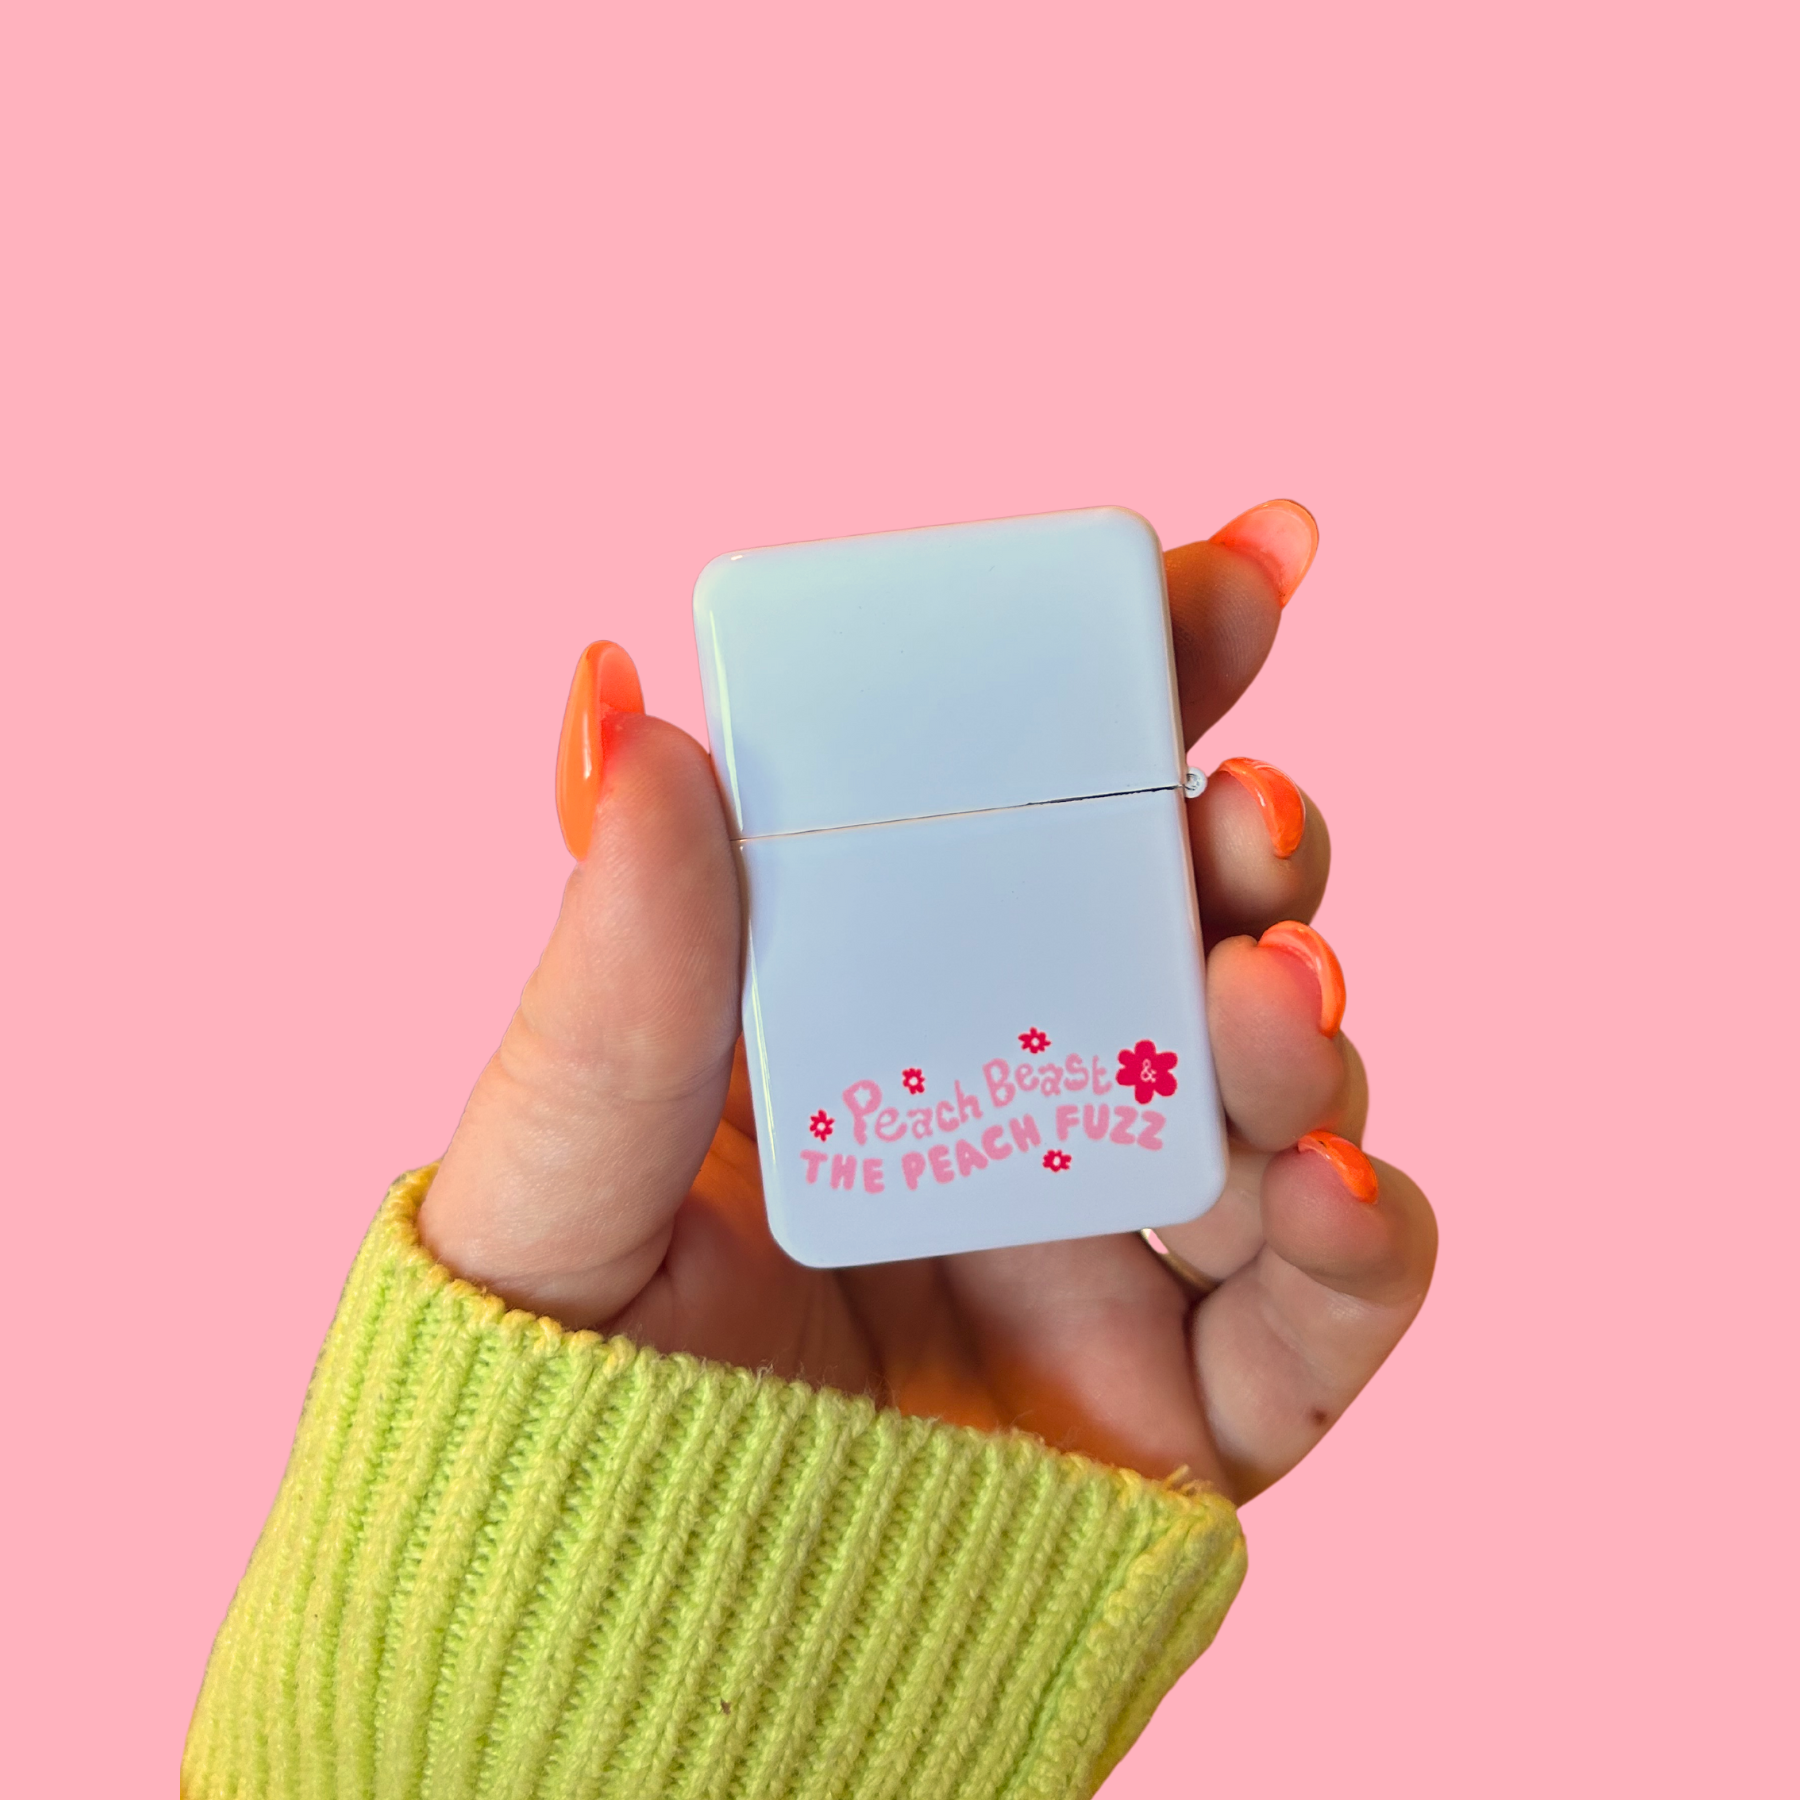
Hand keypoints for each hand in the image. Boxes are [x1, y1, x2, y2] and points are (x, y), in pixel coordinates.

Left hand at [419, 502, 1436, 1499]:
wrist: (625, 1651)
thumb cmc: (566, 1393)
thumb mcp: (564, 1161)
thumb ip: (611, 960)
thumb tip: (624, 697)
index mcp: (892, 994)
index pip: (1037, 800)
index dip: (1143, 676)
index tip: (1226, 568)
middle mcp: (1026, 1086)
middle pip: (1189, 915)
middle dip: (1249, 833)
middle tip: (1240, 806)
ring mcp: (1126, 1238)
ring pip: (1283, 1082)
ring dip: (1305, 1014)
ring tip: (1269, 993)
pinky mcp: (1201, 1395)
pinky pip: (1329, 1302)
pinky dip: (1363, 1232)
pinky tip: (1320, 1188)